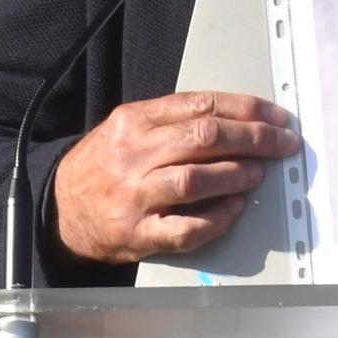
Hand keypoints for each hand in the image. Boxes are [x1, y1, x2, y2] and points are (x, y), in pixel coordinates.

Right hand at [53, 91, 300, 262]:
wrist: (56, 209)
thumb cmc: (102, 167)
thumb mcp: (128, 129)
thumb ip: (173, 120)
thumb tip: (235, 120)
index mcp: (134, 120)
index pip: (202, 105)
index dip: (247, 110)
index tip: (275, 118)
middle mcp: (133, 154)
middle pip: (205, 137)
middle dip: (254, 139)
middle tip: (281, 143)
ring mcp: (134, 195)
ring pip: (195, 179)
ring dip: (236, 174)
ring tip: (257, 174)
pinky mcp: (137, 233)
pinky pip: (186, 227)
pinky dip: (217, 219)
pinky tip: (234, 210)